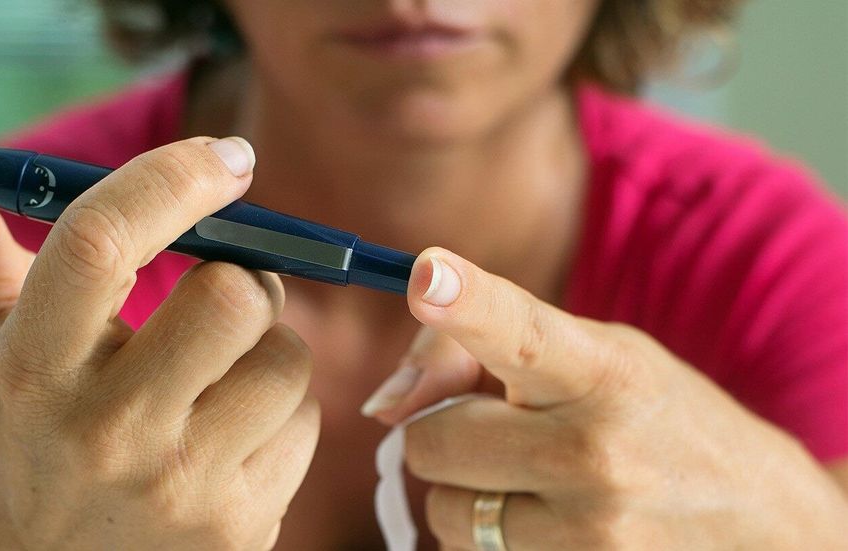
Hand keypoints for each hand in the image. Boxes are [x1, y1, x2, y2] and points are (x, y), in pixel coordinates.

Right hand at [0, 126, 319, 549]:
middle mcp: (107, 430)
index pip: (99, 242)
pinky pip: (306, 421)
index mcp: (38, 367)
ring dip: (270, 348)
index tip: (227, 159)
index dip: (173, 180)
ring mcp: (179, 485)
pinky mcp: (239, 525)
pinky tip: (235, 434)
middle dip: (249, 274)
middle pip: (232, 296)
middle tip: (230, 284)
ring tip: (222, 375)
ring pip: (287, 358)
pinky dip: (283, 411)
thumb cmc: (43, 423)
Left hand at [364, 247, 847, 548]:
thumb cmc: (654, 416)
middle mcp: (595, 453)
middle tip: (499, 423)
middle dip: (447, 430)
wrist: (759, 519)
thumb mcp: (595, 354)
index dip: (467, 301)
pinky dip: (494, 533)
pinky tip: (550, 519)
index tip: (425, 274)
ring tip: (535, 476)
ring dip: (468, 490)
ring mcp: (590, 533)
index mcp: (603, 371)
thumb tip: (383, 405)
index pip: (520, 330)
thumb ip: (483, 349)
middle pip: (431, 440)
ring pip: (443, 510)